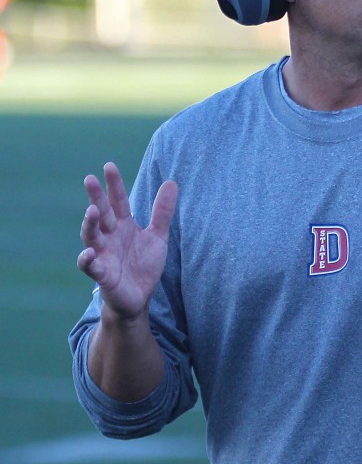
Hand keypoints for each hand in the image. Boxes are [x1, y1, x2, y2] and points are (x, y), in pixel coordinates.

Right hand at [77, 162, 177, 318]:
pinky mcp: (101, 274)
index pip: (117, 201)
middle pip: (101, 214)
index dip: (114, 185)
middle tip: (90, 179)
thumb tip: (172, 182)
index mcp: (122, 226)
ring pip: (91, 236)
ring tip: (92, 211)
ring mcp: (102, 254)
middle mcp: (109, 237)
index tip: (109, 166)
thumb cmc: (144, 266)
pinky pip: (89, 265)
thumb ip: (162, 211)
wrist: (139, 297)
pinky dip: (87, 259)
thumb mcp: (157, 236)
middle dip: (96, 198)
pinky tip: (88, 252)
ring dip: (89, 224)